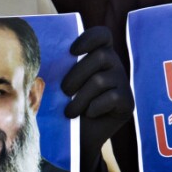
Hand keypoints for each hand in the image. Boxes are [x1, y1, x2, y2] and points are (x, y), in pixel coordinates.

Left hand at [61, 26, 133, 171]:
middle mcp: (115, 64)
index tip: (72, 52)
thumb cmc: (67, 103)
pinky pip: (111, 98)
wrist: (78, 136)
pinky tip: (88, 114)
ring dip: (80, 97)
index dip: (89, 39)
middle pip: (101, 56)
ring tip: (69, 111)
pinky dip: (94, 107)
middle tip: (63, 90)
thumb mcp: (63, 82)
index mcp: (100, 53)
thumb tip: (44, 53)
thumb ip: (62, 66)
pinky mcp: (127, 101)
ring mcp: (123, 83)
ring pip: (101, 80)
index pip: (102, 34)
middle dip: (77, 74)